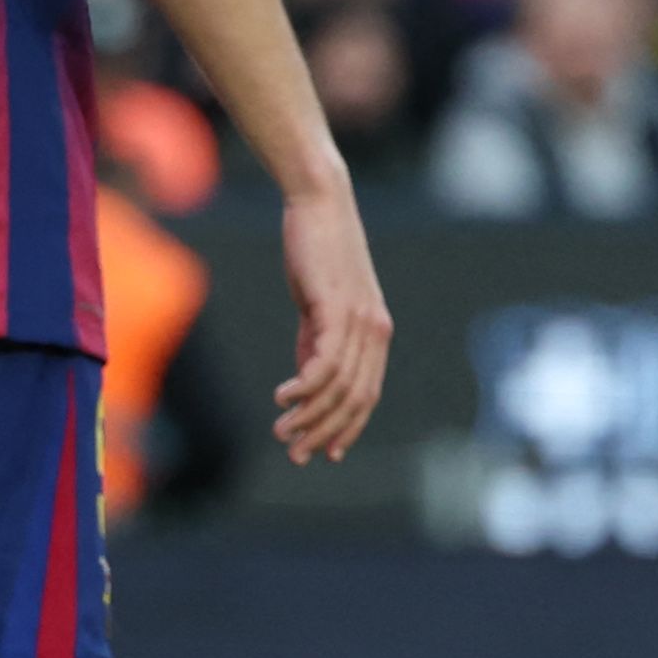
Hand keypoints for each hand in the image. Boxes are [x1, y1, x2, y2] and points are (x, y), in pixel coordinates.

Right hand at [270, 179, 389, 465]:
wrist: (319, 203)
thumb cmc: (317, 250)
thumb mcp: (319, 305)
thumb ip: (316, 343)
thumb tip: (307, 384)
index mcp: (375, 333)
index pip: (367, 395)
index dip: (347, 428)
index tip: (323, 453)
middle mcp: (375, 331)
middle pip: (355, 399)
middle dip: (325, 432)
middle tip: (295, 454)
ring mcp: (360, 320)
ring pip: (339, 387)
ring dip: (308, 416)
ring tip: (281, 433)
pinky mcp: (338, 308)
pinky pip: (325, 362)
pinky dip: (304, 387)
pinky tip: (282, 399)